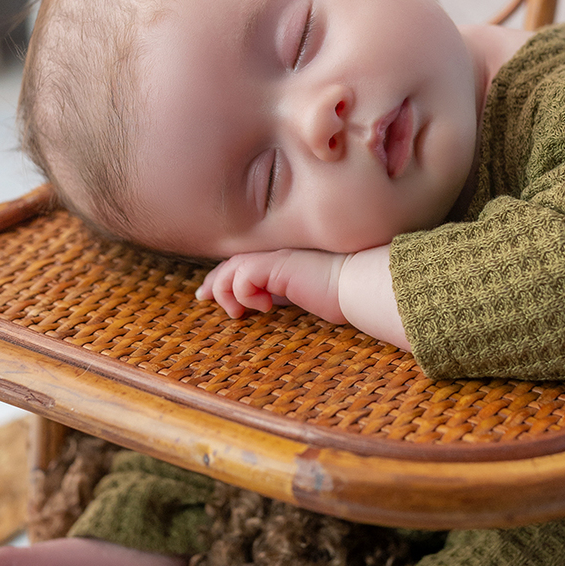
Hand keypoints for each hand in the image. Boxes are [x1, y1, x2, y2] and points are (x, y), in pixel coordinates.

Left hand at [197, 249, 345, 323]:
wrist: (362, 284)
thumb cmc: (346, 293)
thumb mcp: (307, 295)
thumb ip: (286, 294)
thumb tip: (265, 303)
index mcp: (284, 259)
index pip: (245, 263)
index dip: (225, 276)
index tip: (210, 293)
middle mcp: (277, 253)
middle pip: (232, 262)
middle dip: (213, 280)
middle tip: (202, 298)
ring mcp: (277, 257)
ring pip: (232, 269)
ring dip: (226, 292)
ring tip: (238, 312)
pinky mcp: (277, 265)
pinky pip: (243, 277)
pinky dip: (244, 294)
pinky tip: (263, 306)